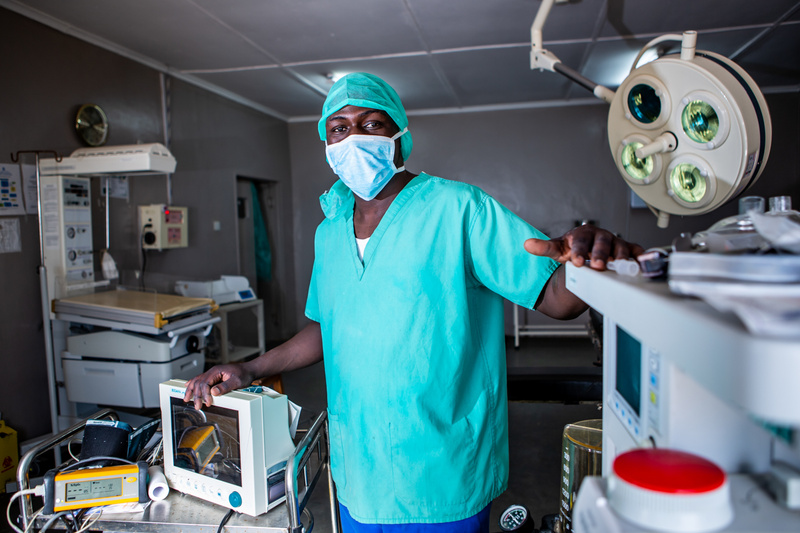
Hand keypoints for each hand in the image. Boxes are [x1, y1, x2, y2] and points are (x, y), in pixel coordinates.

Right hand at [183, 363, 254, 409]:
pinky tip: (187, 386)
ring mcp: (212, 374)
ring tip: (186, 399)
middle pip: (199, 383)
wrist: (249, 370)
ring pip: (197, 381)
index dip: (205, 394)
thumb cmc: (244, 374)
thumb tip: (213, 391)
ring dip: (191, 390)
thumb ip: (225, 386)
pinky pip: (200, 380)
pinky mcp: (213, 377)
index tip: (208, 403)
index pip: (205, 383)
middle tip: (197, 406)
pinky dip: (192, 384)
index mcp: (217, 371)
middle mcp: (213, 371)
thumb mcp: (237, 381)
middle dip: (196, 395)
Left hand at [525, 225, 643, 269]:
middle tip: (597, 266)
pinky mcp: (628, 249)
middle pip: (601, 244)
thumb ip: (544, 248)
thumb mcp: (558, 249)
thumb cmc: (574, 248)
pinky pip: (635, 251)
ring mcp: (615, 243)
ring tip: (618, 266)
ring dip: (620, 256)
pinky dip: (639, 256)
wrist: (587, 249)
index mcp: (583, 234)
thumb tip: (527, 244)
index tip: (575, 262)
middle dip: (599, 255)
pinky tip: (640, 263)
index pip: (580, 243)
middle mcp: (600, 236)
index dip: (579, 252)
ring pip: (620, 247)